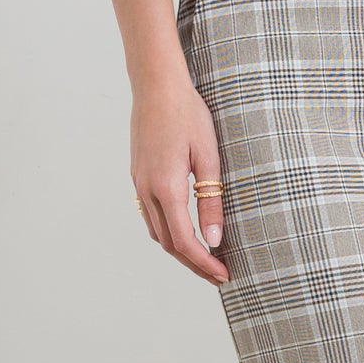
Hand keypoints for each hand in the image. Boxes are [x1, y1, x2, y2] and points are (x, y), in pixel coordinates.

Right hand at [130, 72, 228, 283]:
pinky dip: (169, 232)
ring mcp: (139, 183)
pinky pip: (151, 215)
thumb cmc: (188, 114)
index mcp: (166, 187)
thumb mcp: (208, 156)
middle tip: (219, 276)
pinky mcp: (138, 176)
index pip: (185, 241)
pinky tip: (186, 232)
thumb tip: (214, 238)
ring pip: (157, 232)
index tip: (225, 275)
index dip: (205, 263)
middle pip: (169, 244)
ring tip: (206, 259)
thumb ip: (211, 199)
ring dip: (181, 251)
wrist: (156, 85)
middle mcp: (147, 190)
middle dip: (194, 264)